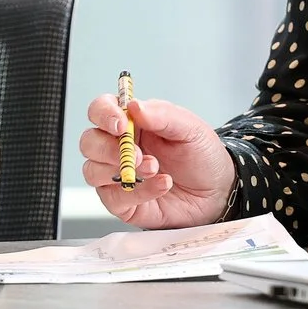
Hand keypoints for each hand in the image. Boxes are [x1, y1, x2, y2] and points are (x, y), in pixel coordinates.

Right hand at [78, 94, 236, 228]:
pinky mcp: (123, 202)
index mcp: (131, 123)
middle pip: (89, 142)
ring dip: (122, 169)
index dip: (103, 114)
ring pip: (92, 171)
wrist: (218, 191)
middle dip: (109, 148)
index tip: (121, 124)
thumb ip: (162, 115)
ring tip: (154, 168)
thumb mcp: (190, 128)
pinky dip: (139, 191)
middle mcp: (119, 147)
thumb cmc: (202, 156)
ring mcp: (117, 175)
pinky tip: (162, 184)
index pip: (100, 110)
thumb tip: (133, 105)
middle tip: (138, 154)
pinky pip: (114, 198)